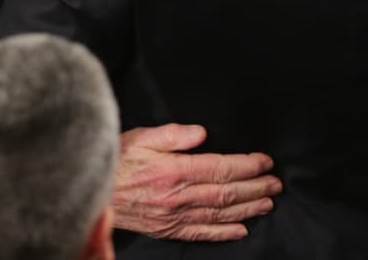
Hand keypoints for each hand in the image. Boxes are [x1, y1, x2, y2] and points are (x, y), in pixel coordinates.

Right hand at [112, 124, 280, 241]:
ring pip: (219, 214)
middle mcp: (178, 197)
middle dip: (256, 187)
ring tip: (267, 203)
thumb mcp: (141, 136)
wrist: (92, 189)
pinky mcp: (167, 229)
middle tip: (275, 183)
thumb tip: (202, 133)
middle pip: (227, 193)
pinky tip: (240, 229)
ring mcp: (174, 217)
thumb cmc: (116, 160)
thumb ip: (173, 134)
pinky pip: (202, 233)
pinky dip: (224, 232)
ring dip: (247, 208)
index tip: (264, 161)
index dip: (247, 165)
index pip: (222, 168)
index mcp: (174, 171)